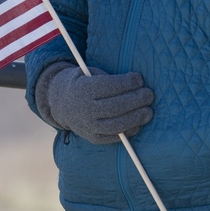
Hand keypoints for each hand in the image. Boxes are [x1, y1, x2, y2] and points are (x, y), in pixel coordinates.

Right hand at [39, 65, 153, 144]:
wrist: (60, 103)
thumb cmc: (82, 84)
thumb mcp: (88, 73)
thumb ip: (108, 77)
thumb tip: (135, 82)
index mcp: (83, 89)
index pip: (108, 86)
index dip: (127, 83)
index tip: (139, 79)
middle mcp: (84, 109)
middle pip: (115, 106)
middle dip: (136, 100)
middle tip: (149, 95)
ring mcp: (87, 125)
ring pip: (116, 124)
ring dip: (136, 118)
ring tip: (148, 112)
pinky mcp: (92, 137)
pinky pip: (113, 137)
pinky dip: (128, 131)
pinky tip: (138, 124)